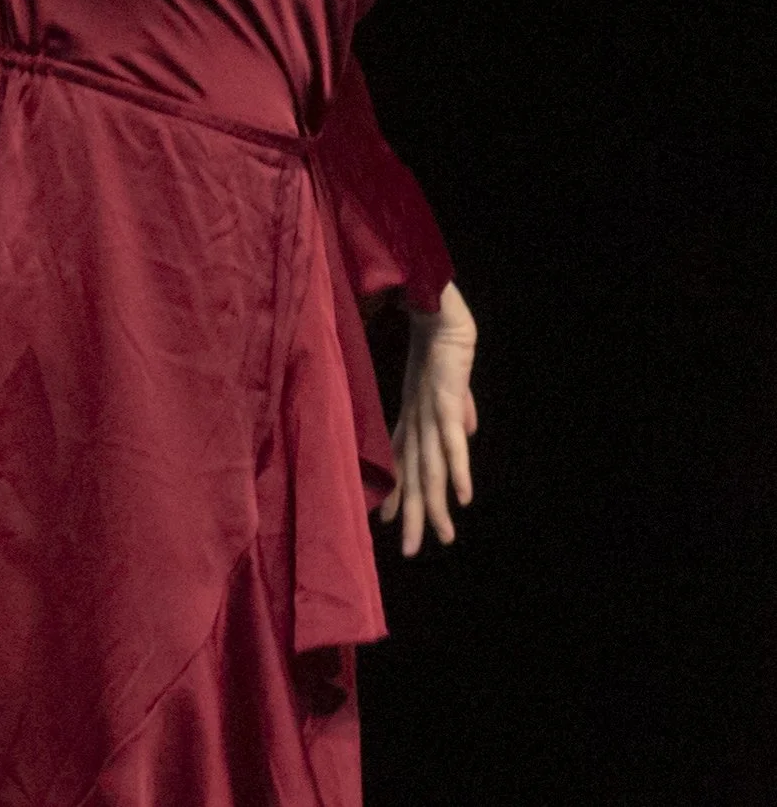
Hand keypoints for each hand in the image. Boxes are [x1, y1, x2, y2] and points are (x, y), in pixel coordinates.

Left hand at [379, 281, 477, 555]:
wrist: (436, 303)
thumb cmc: (437, 336)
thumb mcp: (447, 380)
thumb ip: (456, 405)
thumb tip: (467, 431)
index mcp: (415, 412)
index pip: (403, 461)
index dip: (399, 492)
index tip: (390, 523)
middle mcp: (419, 418)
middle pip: (416, 475)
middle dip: (414, 514)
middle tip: (410, 552)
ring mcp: (431, 411)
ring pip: (432, 467)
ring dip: (435, 504)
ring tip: (439, 538)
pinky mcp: (444, 399)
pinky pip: (451, 440)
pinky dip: (457, 470)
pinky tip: (463, 498)